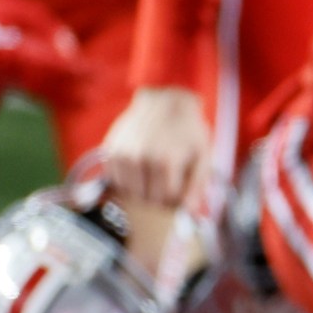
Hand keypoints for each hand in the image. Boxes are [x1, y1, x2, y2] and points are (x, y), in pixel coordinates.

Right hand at [0, 0, 89, 106]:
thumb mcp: (21, 8)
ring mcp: (2, 80)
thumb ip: (46, 27)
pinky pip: (33, 91)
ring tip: (94, 97)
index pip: (43, 61)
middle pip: (45, 80)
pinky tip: (76, 100)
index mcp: (3, 49)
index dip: (69, 67)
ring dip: (68, 95)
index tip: (91, 68)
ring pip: (39, 90)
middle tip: (101, 86)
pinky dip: (56, 95)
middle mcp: (3, 70)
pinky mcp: (5, 84)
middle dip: (73, 84)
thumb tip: (69, 50)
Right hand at [97, 86, 209, 208]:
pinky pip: (116, 181)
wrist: (164, 99)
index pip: (165, 201)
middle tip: (167, 178)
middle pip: (146, 199)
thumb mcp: (202, 155)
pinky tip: (138, 168)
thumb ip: (197, 187)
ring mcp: (121, 154)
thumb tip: (188, 213)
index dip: (174, 197)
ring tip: (153, 172)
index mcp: (164, 162)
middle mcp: (139, 159)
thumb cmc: (187, 130)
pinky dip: (126, 180)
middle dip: (159, 194)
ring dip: (142, 189)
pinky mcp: (110, 150)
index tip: (179, 184)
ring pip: (129, 193)